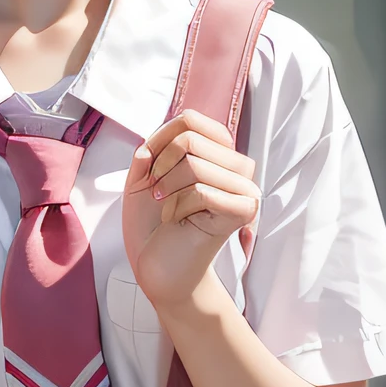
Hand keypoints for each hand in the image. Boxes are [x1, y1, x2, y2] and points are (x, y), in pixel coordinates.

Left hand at [122, 108, 259, 315]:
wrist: (156, 266)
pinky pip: (202, 190)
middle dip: (161, 167)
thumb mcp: (142, 175)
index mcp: (216, 153)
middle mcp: (236, 167)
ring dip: (169, 189)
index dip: (159, 141)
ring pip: (195, 164)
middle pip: (191, 139)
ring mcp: (243, 188)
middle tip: (158, 193)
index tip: (150, 169)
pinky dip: (179, 206)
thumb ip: (151, 147)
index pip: (191, 120)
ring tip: (169, 208)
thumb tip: (157, 139)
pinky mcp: (242, 211)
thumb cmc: (152, 223)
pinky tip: (178, 220)